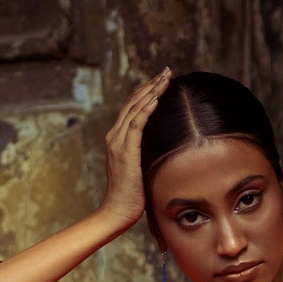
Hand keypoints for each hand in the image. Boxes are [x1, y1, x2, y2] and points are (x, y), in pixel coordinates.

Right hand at [100, 68, 171, 225]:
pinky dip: (145, 110)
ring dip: (151, 91)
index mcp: (118, 138)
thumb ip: (148, 153)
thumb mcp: (142, 167)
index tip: (163, 79)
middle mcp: (115, 135)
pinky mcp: (124, 151)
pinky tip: (156, 98)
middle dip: (151, 84)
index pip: (132, 107)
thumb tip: (167, 145)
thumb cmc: (134, 194)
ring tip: (166, 78)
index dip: (147, 91)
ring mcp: (118, 142)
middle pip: (133, 101)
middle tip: (168, 70)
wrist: (118, 211)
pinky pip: (135, 125)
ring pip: (134, 108)